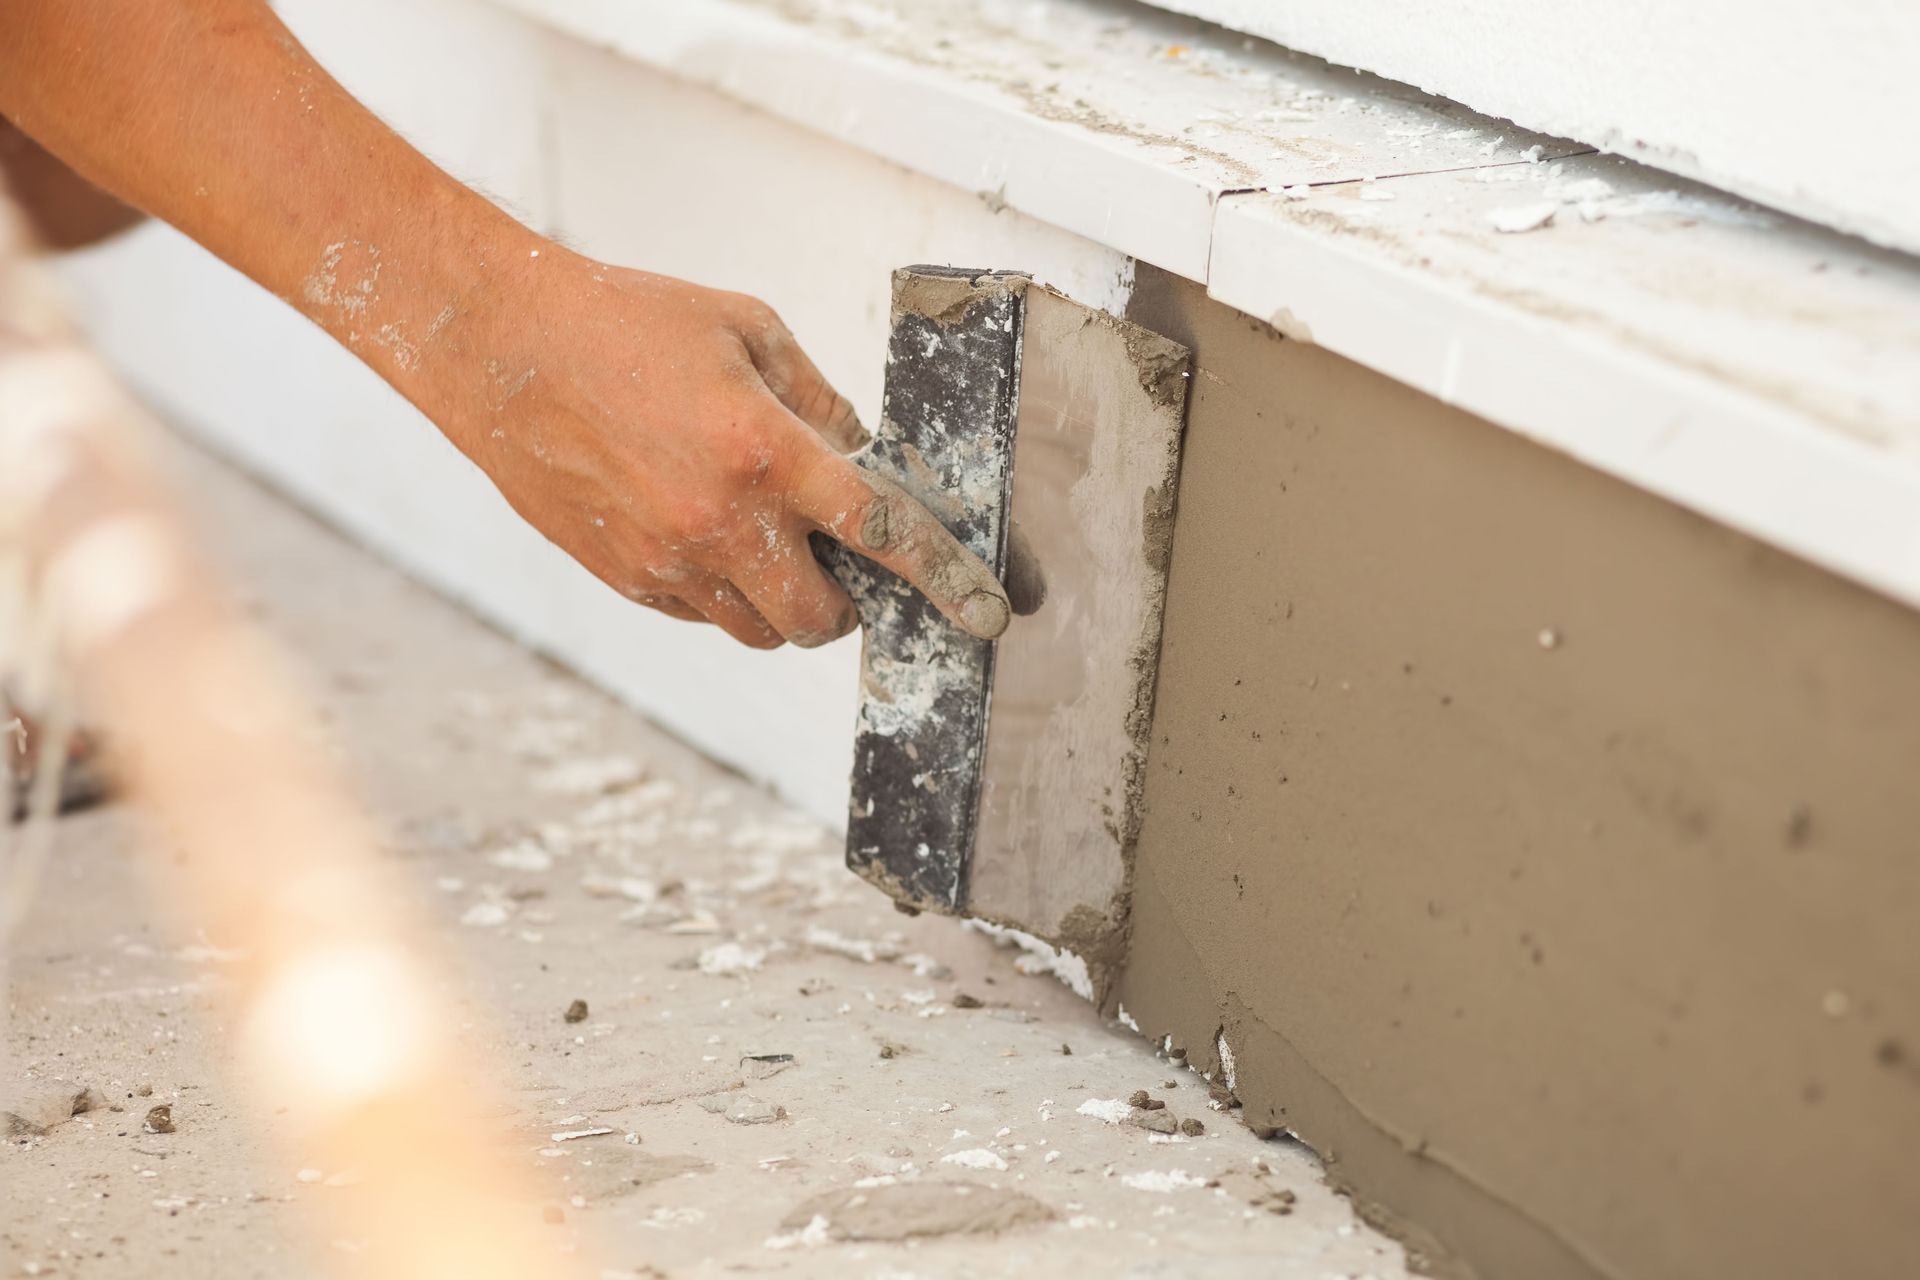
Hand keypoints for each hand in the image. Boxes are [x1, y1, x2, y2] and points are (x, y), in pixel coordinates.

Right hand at [422, 246, 1012, 649]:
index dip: (946, 579)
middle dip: (847, 605)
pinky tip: (702, 535)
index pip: (884, 532)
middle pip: (822, 617)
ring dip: (784, 605)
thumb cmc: (626, 323)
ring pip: (761, 631)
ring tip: (764, 544)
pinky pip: (701, 617)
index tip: (989, 613)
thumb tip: (865, 459)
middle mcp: (721, 520)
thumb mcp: (746, 331)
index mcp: (766, 449)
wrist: (500, 348)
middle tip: (837, 564)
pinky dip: (722, 594)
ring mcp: (668, 560)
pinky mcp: (625, 578)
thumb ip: (817, 402)